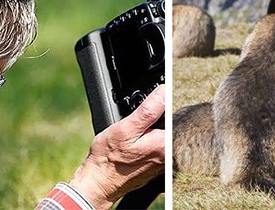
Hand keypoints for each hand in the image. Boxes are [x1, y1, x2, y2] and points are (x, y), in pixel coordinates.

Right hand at [69, 85, 164, 208]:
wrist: (99, 183)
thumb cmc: (108, 158)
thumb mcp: (125, 128)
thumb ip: (148, 110)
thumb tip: (164, 91)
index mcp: (166, 145)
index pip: (174, 113)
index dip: (161, 102)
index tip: (149, 103)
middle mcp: (170, 155)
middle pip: (170, 123)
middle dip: (157, 116)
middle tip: (136, 125)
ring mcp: (165, 162)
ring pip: (164, 133)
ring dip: (153, 128)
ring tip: (135, 136)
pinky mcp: (158, 165)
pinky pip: (159, 144)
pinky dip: (150, 139)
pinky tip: (135, 144)